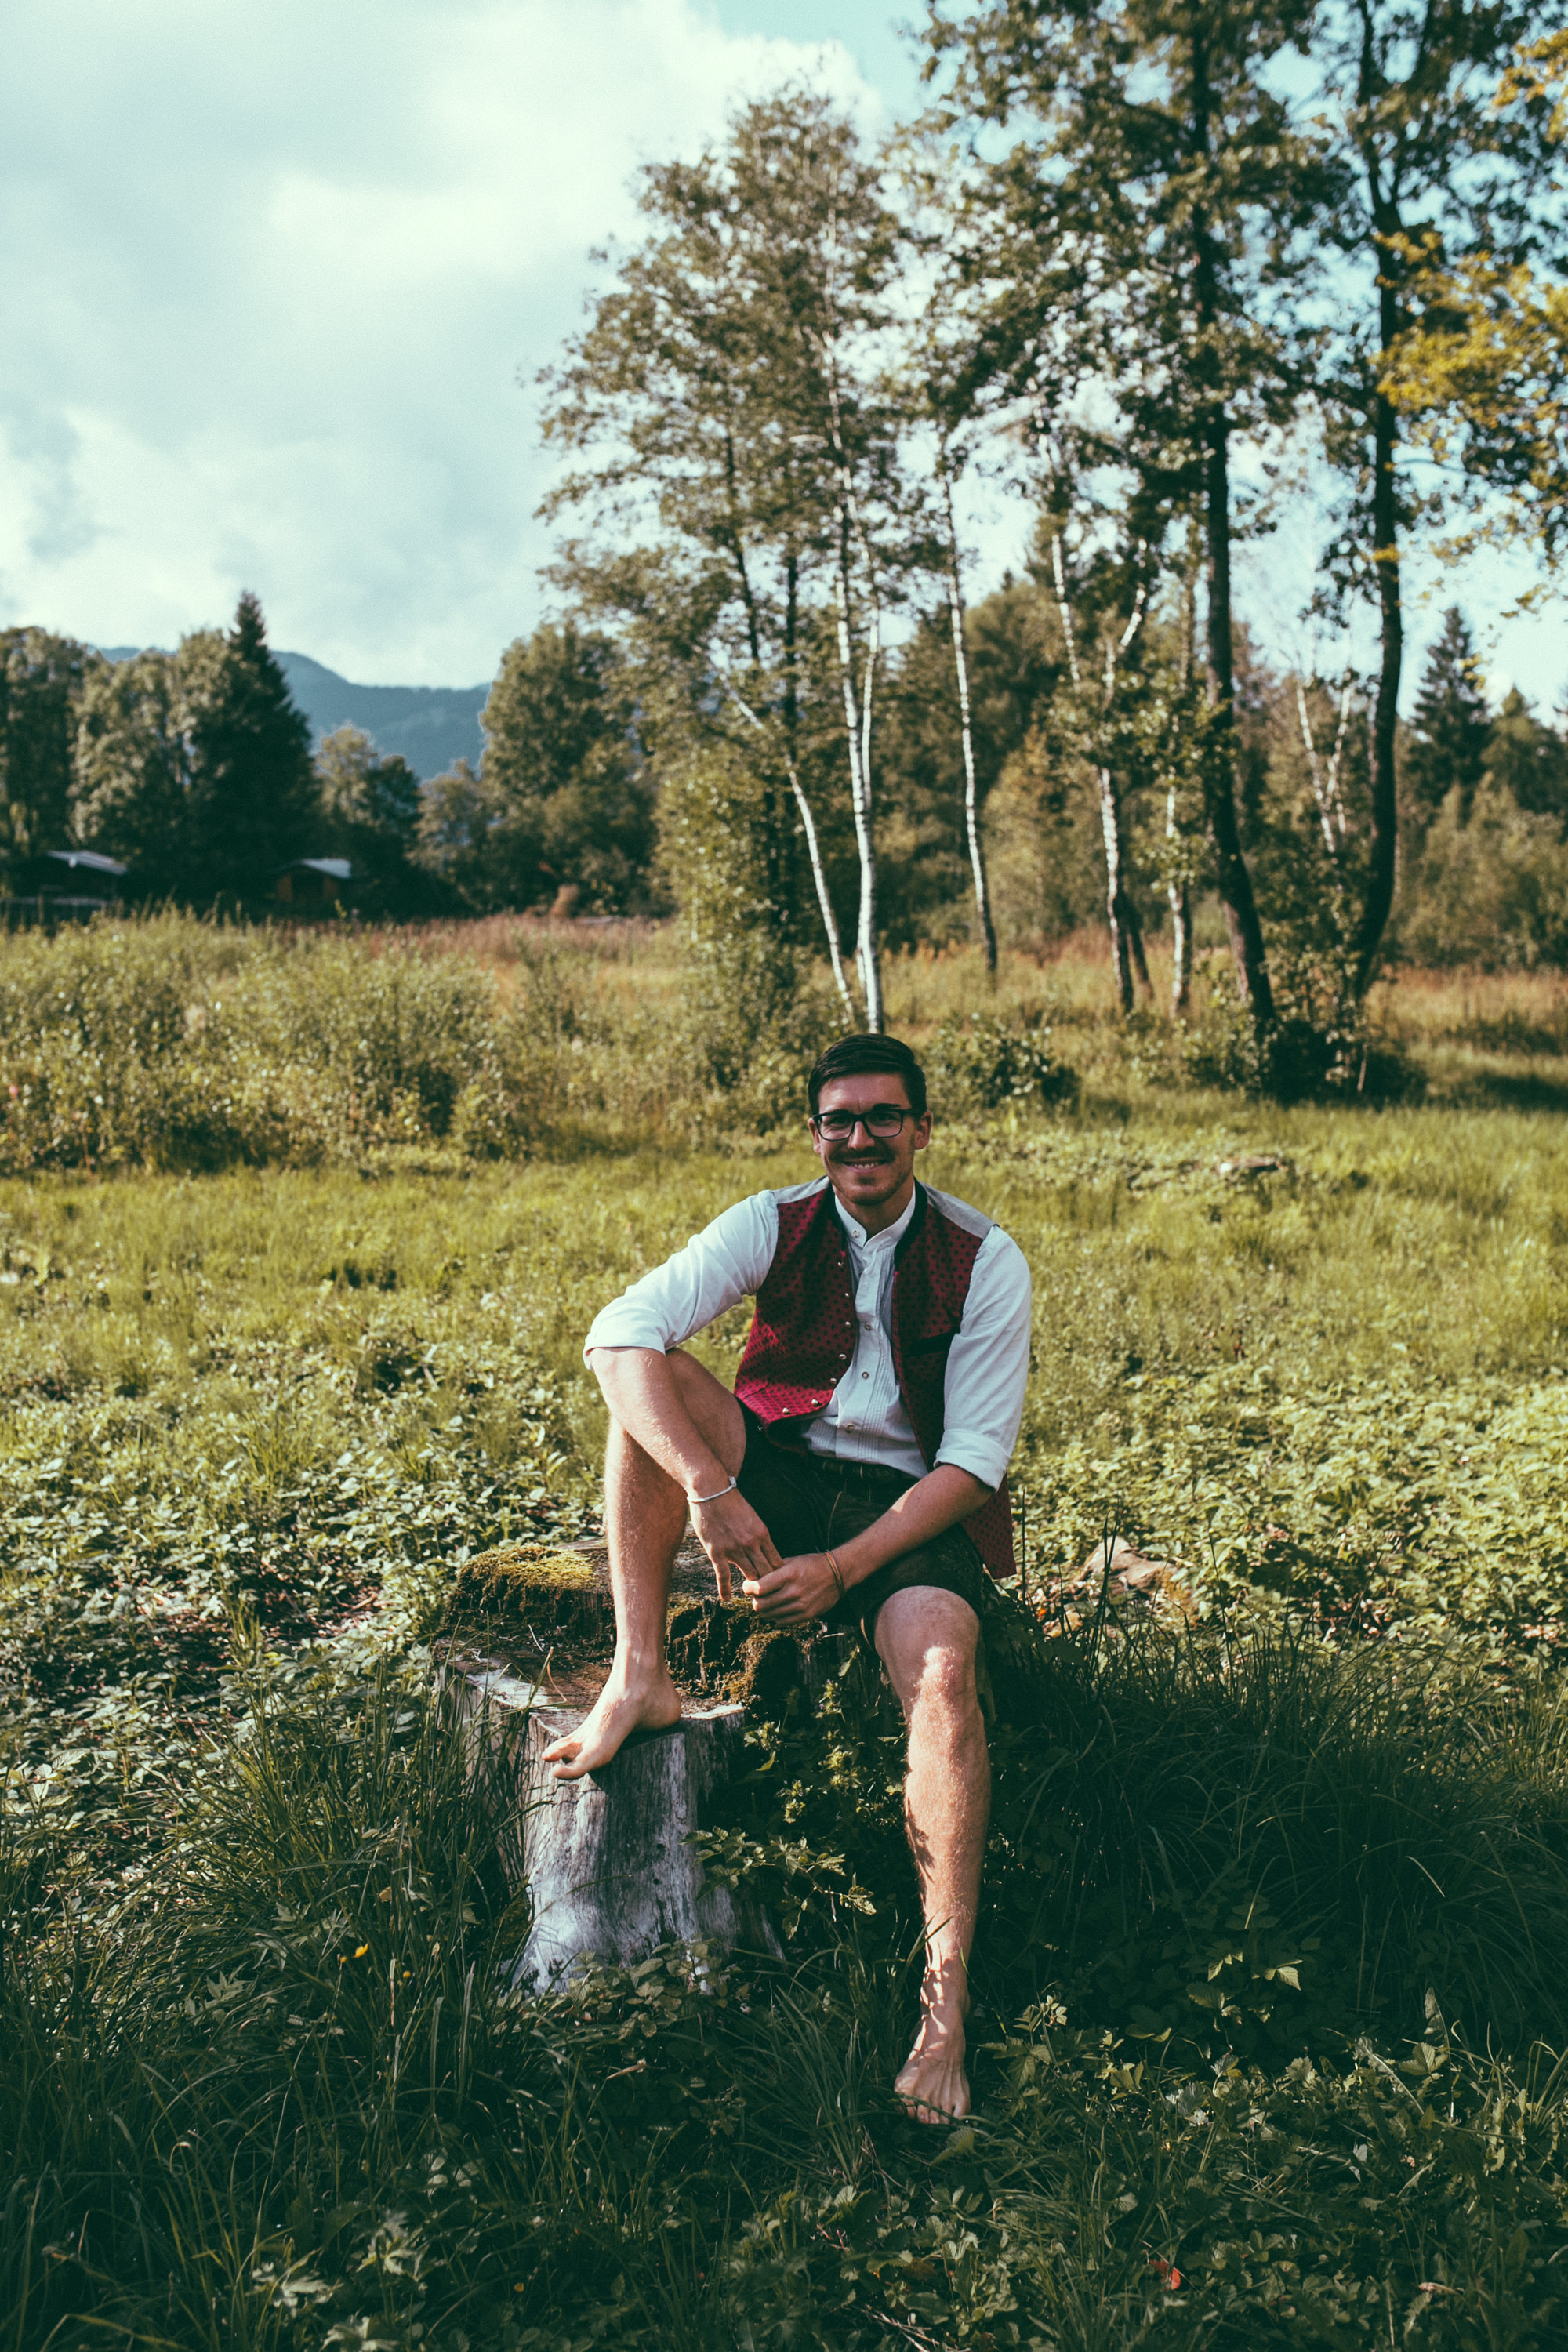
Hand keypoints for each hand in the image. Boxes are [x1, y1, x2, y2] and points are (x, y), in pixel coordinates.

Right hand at [690, 1485, 780, 1603]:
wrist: (710, 1490)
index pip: (776, 1561)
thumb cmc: (731, 1501)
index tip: (779, 1582)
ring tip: (755, 1597)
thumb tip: (763, 1549)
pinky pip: (723, 1576)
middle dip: (770, 1585)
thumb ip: (758, 1535)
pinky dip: (725, 1589)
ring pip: (749, 1575)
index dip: (779, 1575)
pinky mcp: (716, 1552)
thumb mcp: (752, 1517)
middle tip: (771, 1595)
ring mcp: (734, 1549)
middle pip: (766, 1572)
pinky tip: (727, 1598)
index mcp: (763, 1533)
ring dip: (753, 1587)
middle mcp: (751, 1544)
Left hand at [741, 1551, 844, 1628]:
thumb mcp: (791, 1561)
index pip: (758, 1588)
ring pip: (769, 1615)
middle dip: (755, 1600)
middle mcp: (793, 1592)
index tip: (748, 1586)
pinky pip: (781, 1622)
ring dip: (765, 1609)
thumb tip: (752, 1580)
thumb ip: (772, 1571)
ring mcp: (800, 1606)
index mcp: (788, 1575)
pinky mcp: (806, 1615)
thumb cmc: (811, 1565)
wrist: (837, 1574)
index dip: (748, 1588)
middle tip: (757, 1595)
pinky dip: (776, 1616)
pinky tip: (779, 1607)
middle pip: (761, 1605)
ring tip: (768, 1601)